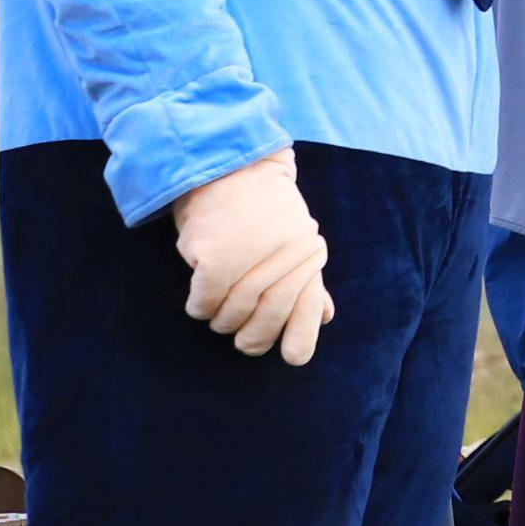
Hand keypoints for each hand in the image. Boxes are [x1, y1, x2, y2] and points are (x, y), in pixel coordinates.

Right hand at [171, 151, 331, 365]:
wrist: (228, 166)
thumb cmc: (264, 206)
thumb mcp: (295, 237)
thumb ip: (308, 279)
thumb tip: (324, 316)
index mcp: (308, 255)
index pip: (306, 305)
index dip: (300, 337)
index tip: (293, 359)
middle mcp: (285, 259)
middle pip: (266, 317)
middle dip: (253, 337)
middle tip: (243, 342)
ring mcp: (249, 260)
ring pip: (231, 314)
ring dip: (222, 321)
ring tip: (218, 315)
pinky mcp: (215, 259)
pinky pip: (205, 302)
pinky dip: (200, 307)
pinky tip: (200, 300)